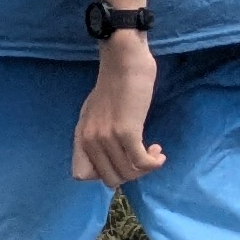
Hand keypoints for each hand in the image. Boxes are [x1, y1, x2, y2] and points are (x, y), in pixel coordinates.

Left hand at [70, 34, 163, 184]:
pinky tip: (159, 151)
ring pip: (128, 174)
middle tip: (142, 158)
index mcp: (80, 136)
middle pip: (110, 179)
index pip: (81, 175)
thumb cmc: (115, 85)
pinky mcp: (126, 132)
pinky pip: (141, 163)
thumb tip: (109, 159)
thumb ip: (97, 135)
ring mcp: (106, 137)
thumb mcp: (96, 114)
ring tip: (153, 151)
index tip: (120, 160)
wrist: (124, 61)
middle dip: (130, 174)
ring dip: (146, 168)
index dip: (104, 172)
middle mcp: (89, 140)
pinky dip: (154, 163)